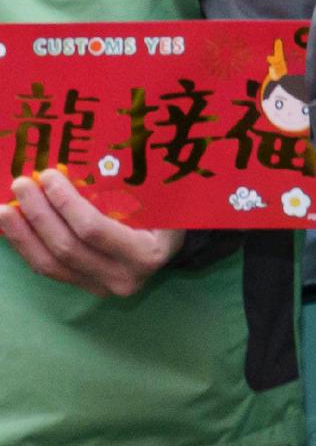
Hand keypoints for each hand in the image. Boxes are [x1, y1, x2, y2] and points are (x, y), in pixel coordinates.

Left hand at [2, 170, 180, 298]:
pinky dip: (25, 246)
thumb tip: (81, 158)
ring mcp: (101, 287)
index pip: (94, 230)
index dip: (65, 204)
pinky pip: (47, 269)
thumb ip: (128, 188)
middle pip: (67, 248)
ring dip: (22, 234)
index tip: (48, 176)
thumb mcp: (159, 199)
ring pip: (49, 264)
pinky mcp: (83, 286)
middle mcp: (123, 277)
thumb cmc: (167, 213)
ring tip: (4, 208)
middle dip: (38, 214)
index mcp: (146, 253)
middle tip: (21, 184)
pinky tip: (11, 227)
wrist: (169, 245)